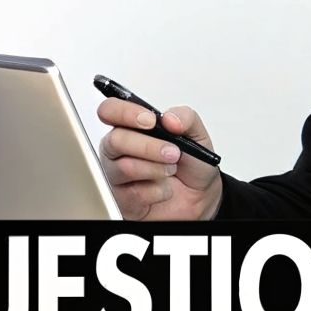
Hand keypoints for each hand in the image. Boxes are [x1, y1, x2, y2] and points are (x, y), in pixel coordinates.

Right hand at [95, 98, 221, 219]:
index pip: (110, 111)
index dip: (124, 113)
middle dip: (148, 146)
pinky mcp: (123, 199)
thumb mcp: (197, 135)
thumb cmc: (191, 164)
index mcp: (132, 127)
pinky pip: (134, 193)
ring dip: (156, 169)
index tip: (150, 121)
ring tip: (170, 170)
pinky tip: (164, 189)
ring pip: (125, 167)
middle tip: (172, 152)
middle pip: (115, 140)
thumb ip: (186, 118)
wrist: (200, 196)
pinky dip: (158, 191)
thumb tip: (170, 118)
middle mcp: (120, 149)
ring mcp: (118, 174)